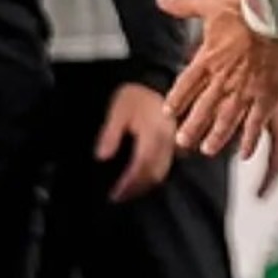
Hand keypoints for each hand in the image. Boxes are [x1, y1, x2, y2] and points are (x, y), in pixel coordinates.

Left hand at [96, 82, 175, 201]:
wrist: (157, 79)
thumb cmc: (138, 93)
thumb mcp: (119, 108)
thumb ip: (110, 133)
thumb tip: (102, 156)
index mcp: (153, 134)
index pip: (140, 167)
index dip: (128, 184)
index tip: (115, 194)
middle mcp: (167, 142)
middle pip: (153, 174)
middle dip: (136, 189)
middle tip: (119, 197)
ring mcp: (174, 143)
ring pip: (162, 172)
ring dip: (145, 185)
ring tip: (129, 191)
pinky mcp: (176, 142)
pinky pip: (167, 165)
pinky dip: (153, 175)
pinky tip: (143, 177)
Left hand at [157, 0, 277, 157]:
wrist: (277, 16)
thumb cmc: (247, 7)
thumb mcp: (208, 2)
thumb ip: (184, 4)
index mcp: (208, 58)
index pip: (186, 85)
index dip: (177, 100)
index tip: (168, 112)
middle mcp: (223, 79)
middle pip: (203, 108)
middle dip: (191, 127)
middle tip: (182, 142)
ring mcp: (245, 91)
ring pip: (225, 120)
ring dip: (215, 137)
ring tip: (207, 150)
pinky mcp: (267, 96)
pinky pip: (255, 124)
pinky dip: (249, 140)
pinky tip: (245, 153)